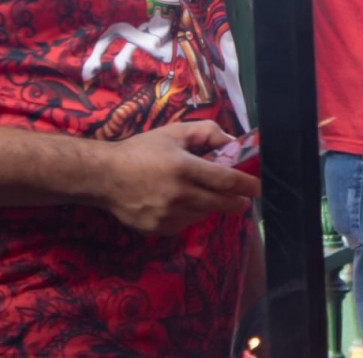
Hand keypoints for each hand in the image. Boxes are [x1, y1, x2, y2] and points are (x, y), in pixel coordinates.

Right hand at [98, 120, 260, 235]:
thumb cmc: (141, 151)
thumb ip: (206, 133)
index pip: (226, 180)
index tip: (258, 187)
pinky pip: (185, 224)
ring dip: (209, 206)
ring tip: (199, 193)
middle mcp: (178, 194)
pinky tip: (180, 203)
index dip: (247, 185)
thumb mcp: (174, 133)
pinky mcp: (158, 229)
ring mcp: (167, 215)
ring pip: (204, 214)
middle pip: (221, 203)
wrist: (104, 176)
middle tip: (243, 198)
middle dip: (237, 201)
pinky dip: (189, 215)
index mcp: (183, 168)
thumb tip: (231, 142)